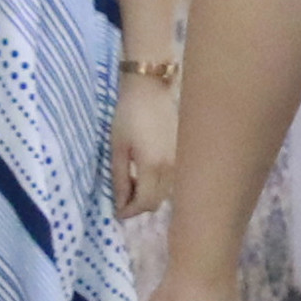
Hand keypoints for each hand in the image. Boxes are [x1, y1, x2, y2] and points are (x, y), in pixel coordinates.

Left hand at [111, 65, 179, 221]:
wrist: (150, 89)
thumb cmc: (128, 115)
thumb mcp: (117, 148)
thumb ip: (119, 178)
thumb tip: (120, 204)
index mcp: (153, 166)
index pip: (144, 203)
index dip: (129, 211)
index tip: (117, 211)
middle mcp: (171, 168)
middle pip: (157, 202)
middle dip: (138, 205)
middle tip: (123, 196)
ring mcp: (180, 161)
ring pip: (165, 192)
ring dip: (149, 194)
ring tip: (133, 179)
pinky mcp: (184, 154)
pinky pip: (172, 180)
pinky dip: (158, 183)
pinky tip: (146, 169)